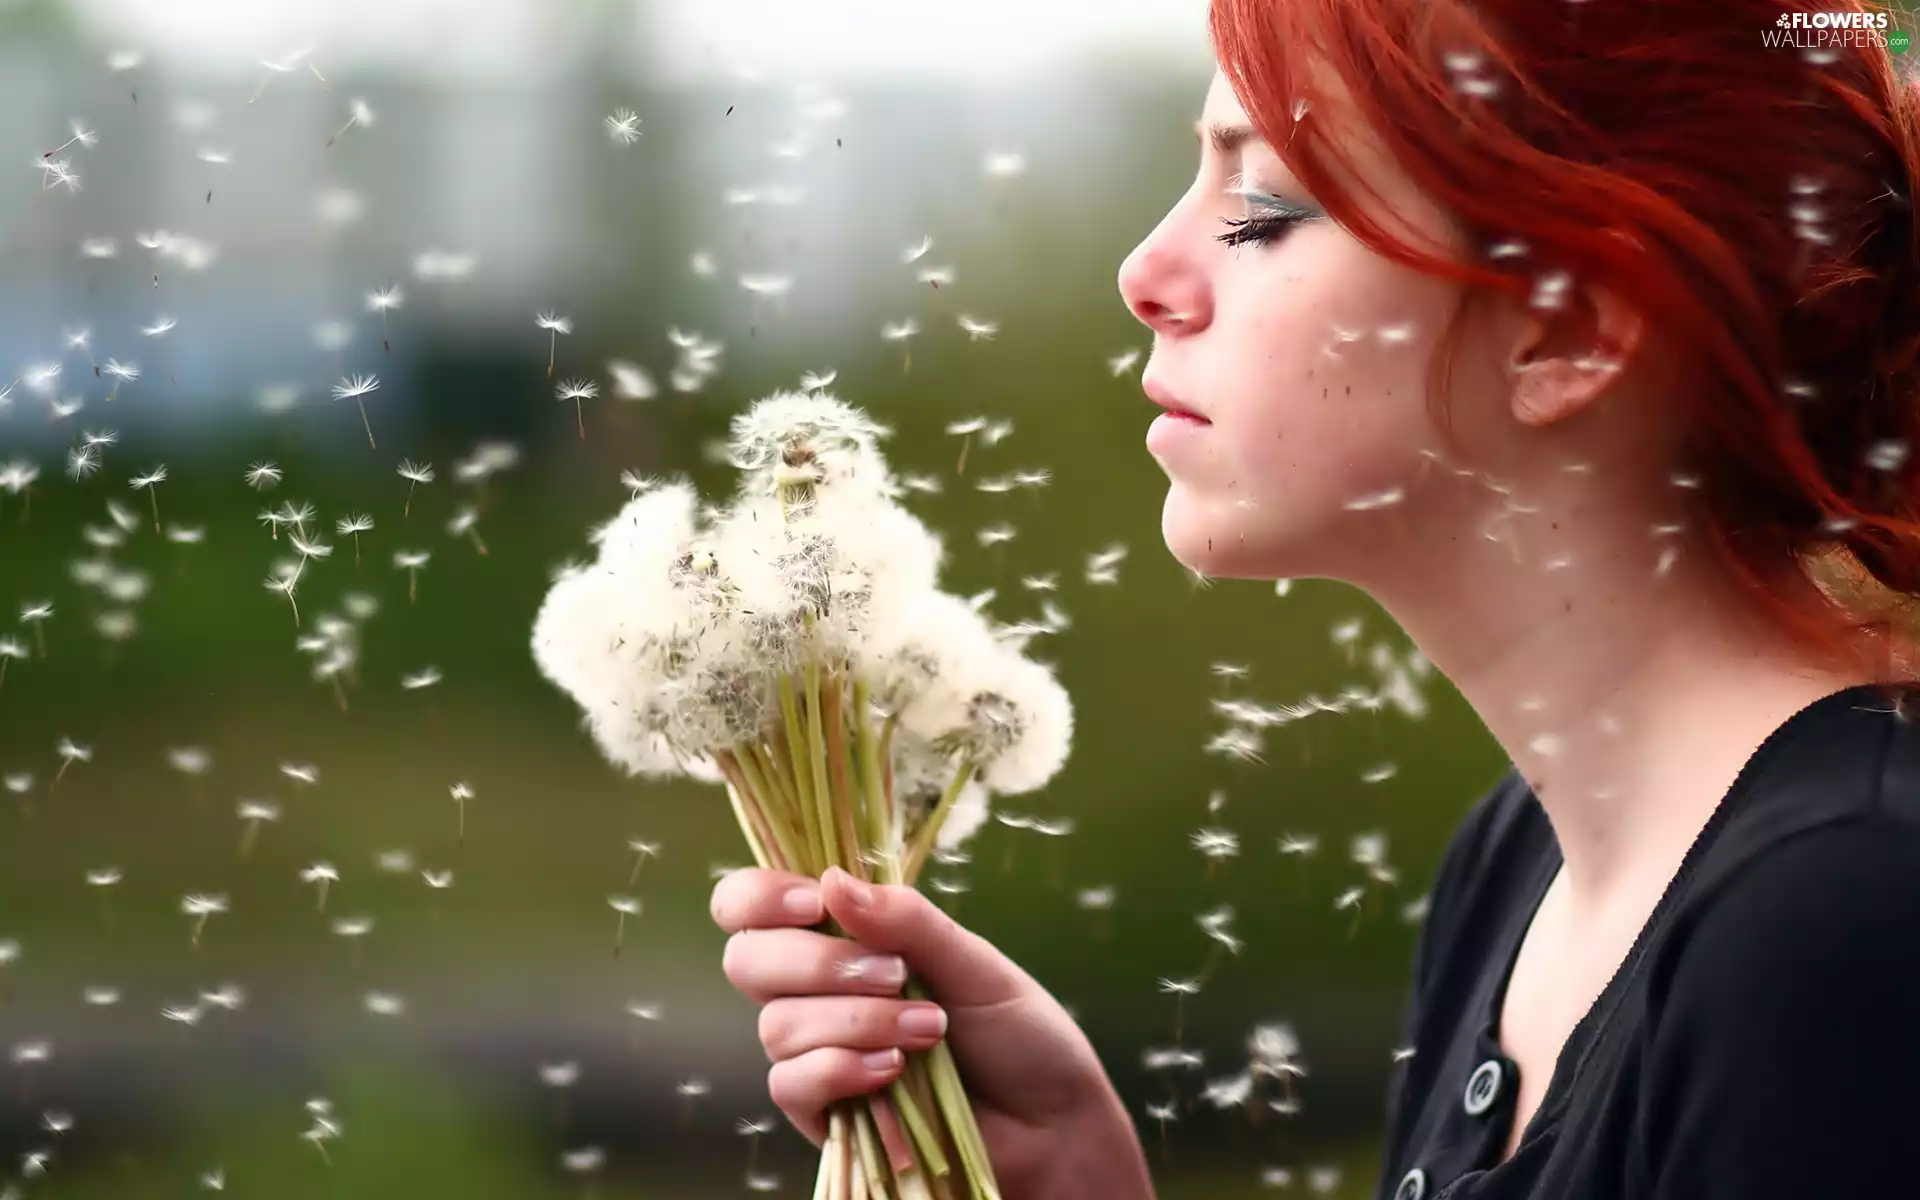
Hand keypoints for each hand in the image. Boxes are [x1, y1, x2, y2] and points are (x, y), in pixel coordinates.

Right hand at [711, 865, 1152, 1199]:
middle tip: (895, 974)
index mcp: (844, 937)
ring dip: (856, 1022)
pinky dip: (840, 1070)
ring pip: (776, 1025)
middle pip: (748, 960)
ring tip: (928, 1030)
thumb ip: (906, 921)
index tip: (816, 902)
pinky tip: (893, 1071)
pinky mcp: (824, 1112)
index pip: (753, 905)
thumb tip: (833, 881)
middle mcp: (816, 990)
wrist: (1051, 1122)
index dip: (762, 896)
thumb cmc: (1018, 1033)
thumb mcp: (973, 961)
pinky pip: (790, 1084)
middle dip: (816, 963)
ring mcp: (815, 1052)